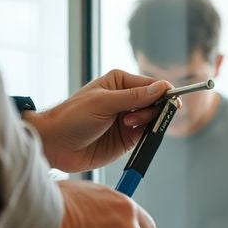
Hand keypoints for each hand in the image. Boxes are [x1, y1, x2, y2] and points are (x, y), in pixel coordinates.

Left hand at [26, 69, 171, 171]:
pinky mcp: (128, 139)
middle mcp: (127, 99)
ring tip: (127, 124)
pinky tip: (134, 135)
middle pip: (157, 102)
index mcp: (120, 83)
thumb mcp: (103, 103)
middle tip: (134, 117)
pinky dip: (147, 136)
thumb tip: (161, 88)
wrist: (56, 145)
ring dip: (147, 122)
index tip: (172, 102)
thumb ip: (134, 96)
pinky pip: (147, 135)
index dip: (164, 93)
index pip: (152, 85)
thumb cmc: (72, 117)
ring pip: (154, 119)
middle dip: (153, 109)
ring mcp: (128, 120)